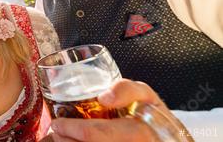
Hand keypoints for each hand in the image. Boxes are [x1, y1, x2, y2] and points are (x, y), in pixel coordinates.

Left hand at [49, 79, 181, 141]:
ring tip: (62, 139)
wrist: (169, 141)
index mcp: (139, 133)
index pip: (94, 135)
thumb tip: (103, 98)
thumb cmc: (152, 116)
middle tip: (56, 131)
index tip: (58, 123)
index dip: (70, 129)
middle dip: (65, 140)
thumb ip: (125, 89)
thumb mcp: (145, 95)